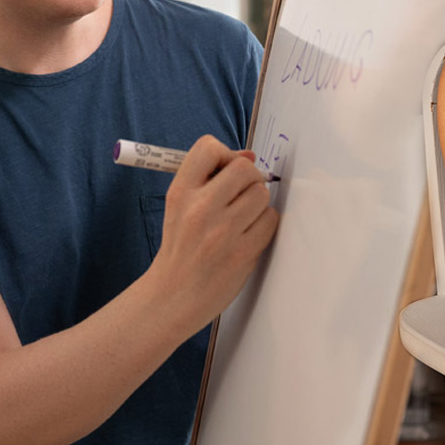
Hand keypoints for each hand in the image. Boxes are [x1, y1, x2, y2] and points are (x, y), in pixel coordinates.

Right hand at [153, 135, 278, 327]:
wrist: (173, 296)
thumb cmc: (180, 248)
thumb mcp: (180, 207)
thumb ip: (210, 178)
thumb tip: (250, 156)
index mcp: (180, 193)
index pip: (208, 148)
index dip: (225, 154)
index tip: (225, 170)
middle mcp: (200, 209)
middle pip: (244, 168)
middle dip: (249, 178)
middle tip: (241, 194)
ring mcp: (222, 232)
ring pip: (261, 193)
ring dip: (258, 202)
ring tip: (243, 217)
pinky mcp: (242, 253)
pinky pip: (271, 220)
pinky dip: (265, 224)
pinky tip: (249, 233)